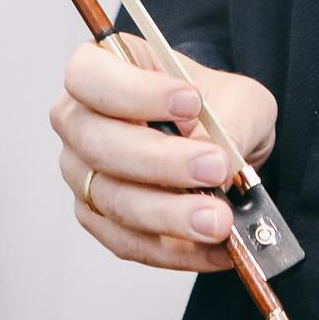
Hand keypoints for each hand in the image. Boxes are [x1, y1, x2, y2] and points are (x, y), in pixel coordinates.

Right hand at [52, 33, 278, 273]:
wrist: (223, 146)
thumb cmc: (217, 108)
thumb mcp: (239, 98)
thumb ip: (232, 120)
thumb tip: (220, 162)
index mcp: (101, 71)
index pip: (87, 75)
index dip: (131, 90)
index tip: (190, 102)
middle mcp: (79, 122)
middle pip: (97, 143)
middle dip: (160, 160)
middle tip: (215, 167)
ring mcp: (82, 174)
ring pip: (112, 199)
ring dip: (170, 214)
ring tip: (220, 219)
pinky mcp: (99, 219)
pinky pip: (128, 241)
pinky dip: (175, 249)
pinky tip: (215, 247)